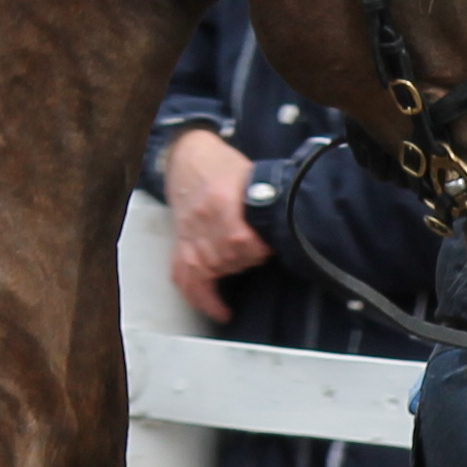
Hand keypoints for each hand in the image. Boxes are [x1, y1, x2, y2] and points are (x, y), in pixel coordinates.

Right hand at [163, 126, 268, 319]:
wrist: (186, 156)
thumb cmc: (220, 164)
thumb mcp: (249, 174)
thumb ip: (263, 202)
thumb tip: (286, 228)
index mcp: (219, 200)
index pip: (239, 240)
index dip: (257, 250)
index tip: (269, 247)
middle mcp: (201, 221)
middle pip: (228, 258)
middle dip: (248, 258)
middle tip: (260, 250)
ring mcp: (188, 235)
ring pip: (209, 271)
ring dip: (230, 271)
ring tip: (242, 265)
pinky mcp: (180, 244)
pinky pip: (184, 279)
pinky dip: (202, 298)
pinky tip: (219, 311)